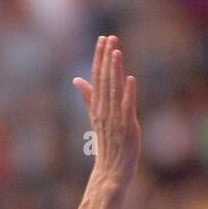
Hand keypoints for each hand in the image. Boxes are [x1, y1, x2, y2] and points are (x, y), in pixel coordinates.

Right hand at [73, 35, 139, 189]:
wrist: (111, 171)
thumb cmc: (106, 144)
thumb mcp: (96, 117)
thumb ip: (88, 97)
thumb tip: (77, 79)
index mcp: (96, 107)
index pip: (96, 77)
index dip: (99, 57)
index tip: (102, 39)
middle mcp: (104, 111)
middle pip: (104, 80)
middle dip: (106, 58)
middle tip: (108, 37)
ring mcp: (115, 119)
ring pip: (114, 90)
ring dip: (115, 70)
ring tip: (116, 51)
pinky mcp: (127, 127)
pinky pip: (127, 108)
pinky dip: (128, 93)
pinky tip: (131, 79)